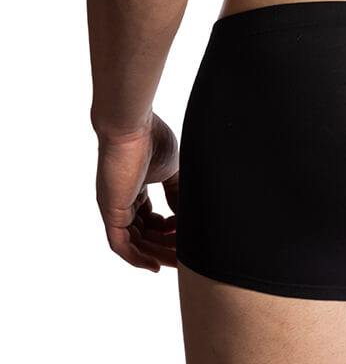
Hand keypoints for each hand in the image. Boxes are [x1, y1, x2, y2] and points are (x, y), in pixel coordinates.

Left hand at [94, 111, 178, 271]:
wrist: (132, 125)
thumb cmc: (151, 138)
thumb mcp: (172, 169)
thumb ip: (178, 192)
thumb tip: (186, 214)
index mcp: (135, 189)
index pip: (151, 219)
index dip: (169, 230)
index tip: (187, 235)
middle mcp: (122, 201)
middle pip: (144, 234)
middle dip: (165, 246)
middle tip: (185, 256)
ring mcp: (115, 208)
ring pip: (135, 243)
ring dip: (156, 255)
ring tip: (178, 262)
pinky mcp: (111, 212)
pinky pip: (122, 245)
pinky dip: (138, 259)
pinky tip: (156, 266)